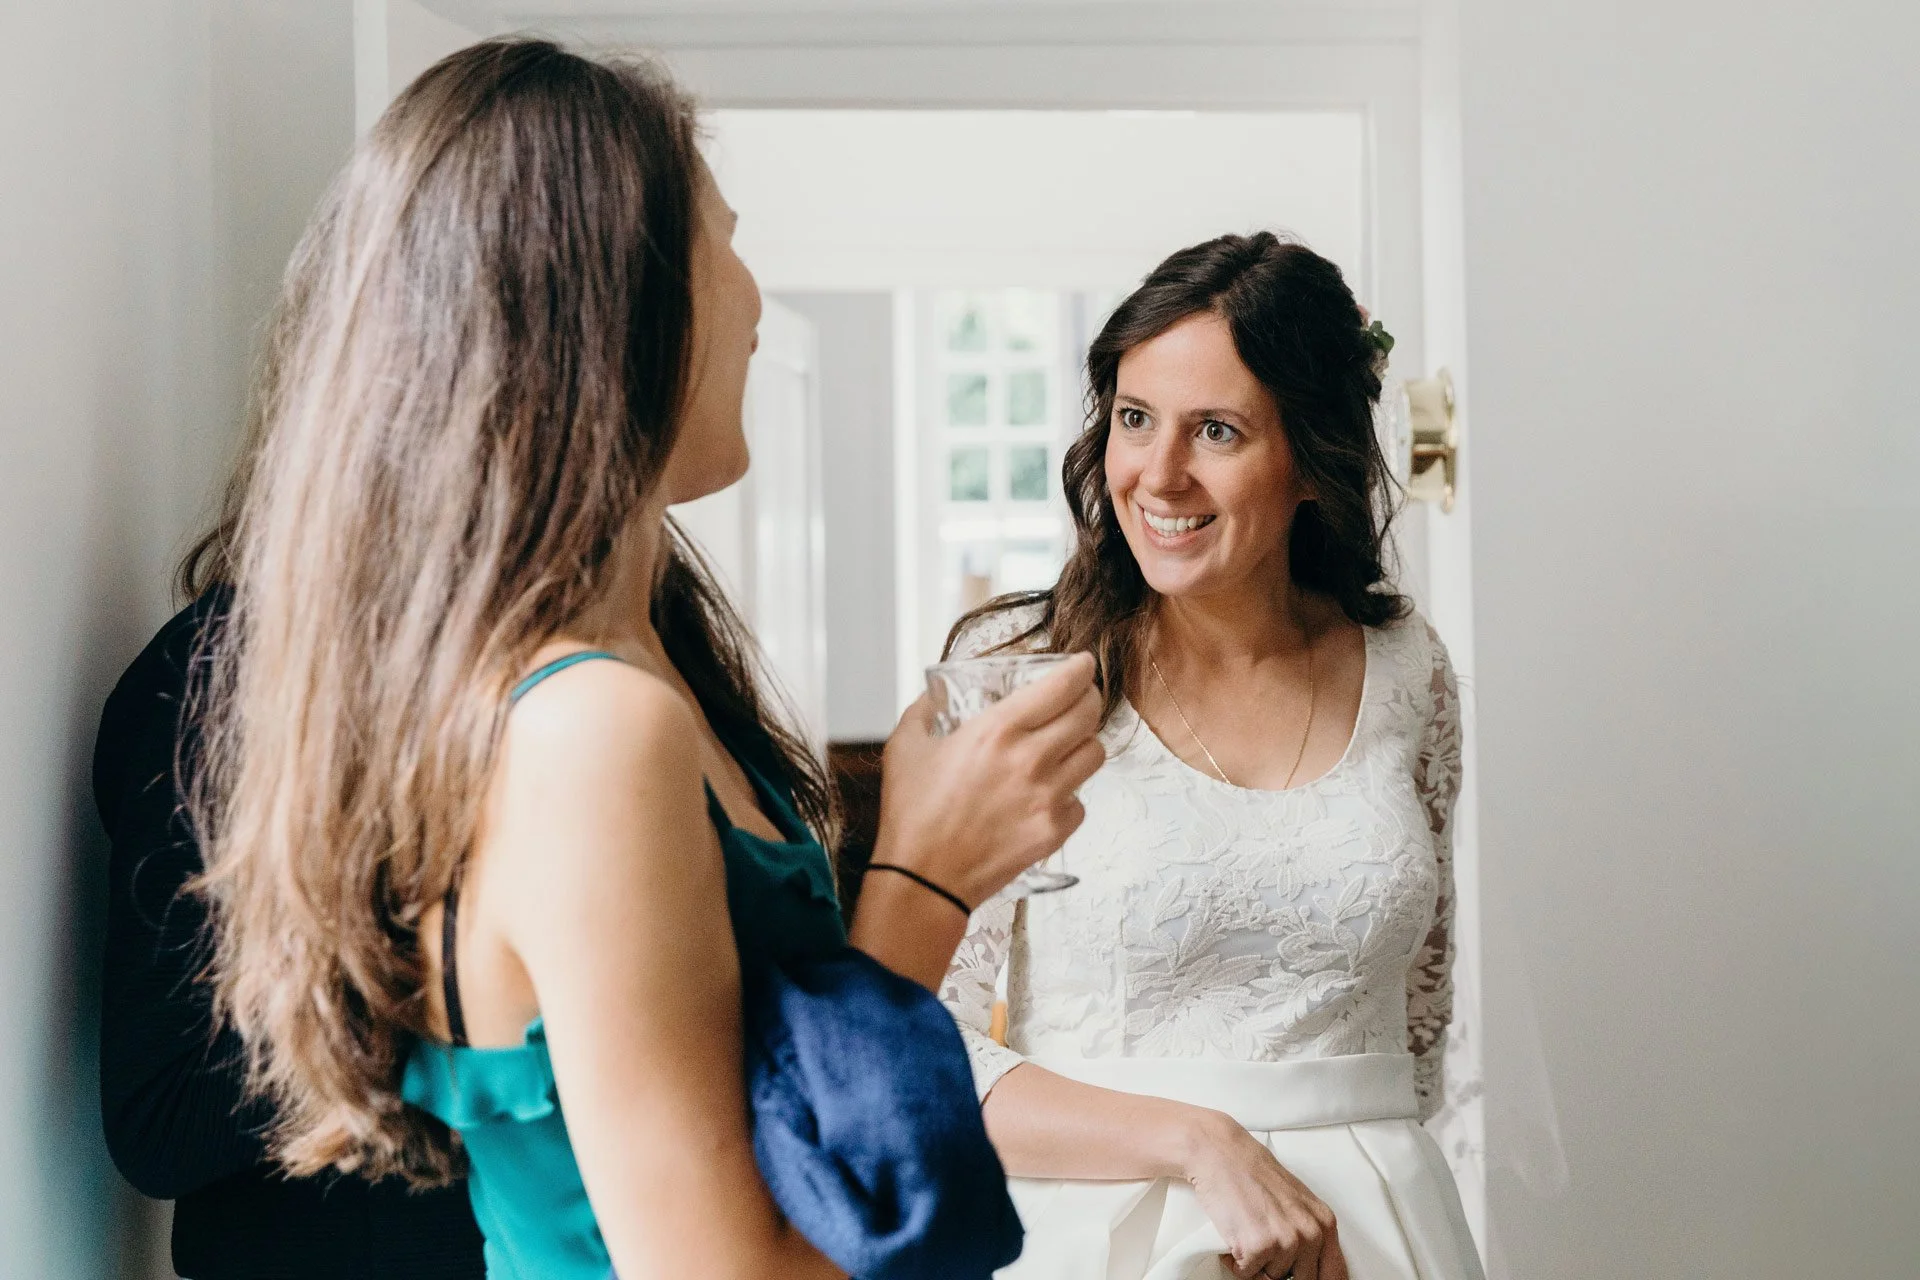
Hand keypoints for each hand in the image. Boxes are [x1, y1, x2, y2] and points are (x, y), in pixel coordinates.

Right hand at [874, 652, 1101, 907]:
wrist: (923, 878)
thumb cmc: (912, 815)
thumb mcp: (905, 746)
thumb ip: (924, 710)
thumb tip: (935, 695)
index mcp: (997, 730)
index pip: (1063, 685)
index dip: (1079, 669)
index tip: (1081, 665)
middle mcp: (1030, 760)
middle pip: (1089, 714)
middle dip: (1088, 699)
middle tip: (1079, 700)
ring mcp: (1047, 798)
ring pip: (1095, 755)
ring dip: (1083, 744)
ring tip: (1065, 747)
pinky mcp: (1054, 831)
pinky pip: (1081, 801)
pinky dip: (1069, 795)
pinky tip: (1045, 795)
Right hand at [1181, 1110, 1346, 1279]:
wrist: (1222, 1154)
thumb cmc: (1253, 1174)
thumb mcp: (1296, 1202)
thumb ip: (1310, 1234)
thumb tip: (1313, 1269)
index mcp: (1324, 1223)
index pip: (1335, 1274)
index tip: (1303, 1276)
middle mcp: (1310, 1233)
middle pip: (1303, 1279)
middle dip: (1281, 1269)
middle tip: (1265, 1246)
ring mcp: (1286, 1241)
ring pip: (1271, 1278)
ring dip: (1255, 1263)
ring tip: (1247, 1231)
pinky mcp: (1258, 1247)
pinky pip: (1245, 1273)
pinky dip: (1234, 1259)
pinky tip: (1234, 1234)